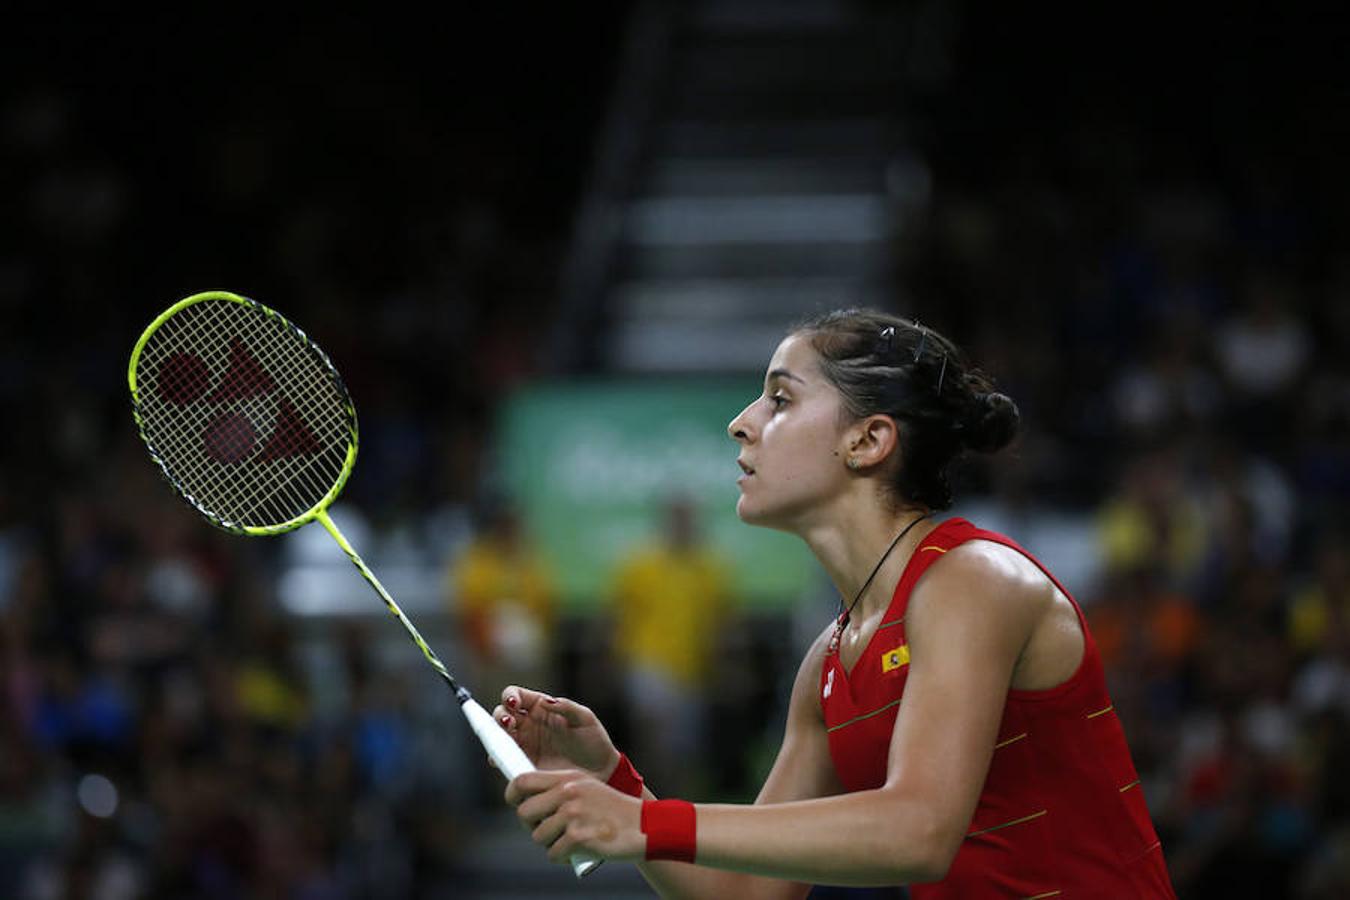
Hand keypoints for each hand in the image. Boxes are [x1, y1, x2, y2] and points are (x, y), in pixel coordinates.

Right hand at [492, 686, 619, 778]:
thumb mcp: (585, 719)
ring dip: (495, 736)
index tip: (514, 703)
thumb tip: (545, 701)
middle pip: (501, 714)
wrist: (600, 772)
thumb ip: (566, 706)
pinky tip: (502, 758)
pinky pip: (503, 760)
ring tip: (505, 739)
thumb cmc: (594, 741)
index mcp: (541, 707)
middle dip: (500, 716)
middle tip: (508, 723)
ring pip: (498, 736)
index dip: (510, 696)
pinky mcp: (523, 765)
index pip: (516, 695)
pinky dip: (497, 758)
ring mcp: (524, 745)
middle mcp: (528, 725)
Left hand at [506, 769, 644, 863]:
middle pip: (524, 812)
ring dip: (550, 843)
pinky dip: (562, 856)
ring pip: (537, 836)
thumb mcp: (586, 787)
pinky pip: (553, 853)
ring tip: (569, 838)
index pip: (523, 780)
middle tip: (547, 829)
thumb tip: (526, 801)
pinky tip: (577, 849)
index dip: (512, 793)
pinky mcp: (578, 837)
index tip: (515, 803)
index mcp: (567, 778)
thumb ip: (559, 789)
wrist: (643, 825)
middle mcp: (567, 793)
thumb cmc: (612, 810)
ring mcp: (572, 815)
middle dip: (531, 825)